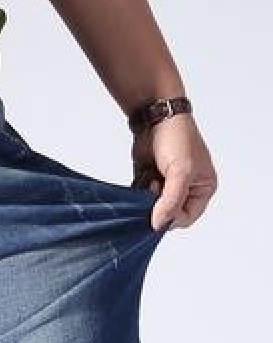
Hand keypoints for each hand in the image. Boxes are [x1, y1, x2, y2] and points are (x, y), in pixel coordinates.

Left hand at [131, 113, 217, 231]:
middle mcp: (188, 188)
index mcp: (203, 188)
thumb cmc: (176, 138)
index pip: (187, 218)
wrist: (155, 117)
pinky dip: (139, 193)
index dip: (172, 218)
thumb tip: (159, 225)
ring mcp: (167, 185)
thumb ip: (171, 202)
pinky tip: (144, 177)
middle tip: (155, 188)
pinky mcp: (150, 180)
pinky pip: (142, 198)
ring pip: (153, 207)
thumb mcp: (180, 173)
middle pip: (168, 214)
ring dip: (147, 199)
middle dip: (158, 206)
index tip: (158, 211)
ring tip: (151, 179)